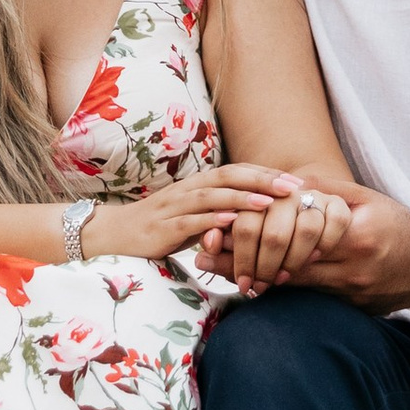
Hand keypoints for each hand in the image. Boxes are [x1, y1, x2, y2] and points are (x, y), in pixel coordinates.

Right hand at [82, 166, 322, 264]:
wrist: (113, 237)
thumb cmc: (158, 229)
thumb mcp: (194, 219)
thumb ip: (220, 215)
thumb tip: (258, 220)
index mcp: (198, 185)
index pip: (237, 172)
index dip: (267, 174)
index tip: (296, 183)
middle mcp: (188, 189)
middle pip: (230, 176)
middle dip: (263, 180)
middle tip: (294, 188)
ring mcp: (174, 207)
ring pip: (213, 196)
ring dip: (242, 196)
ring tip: (269, 200)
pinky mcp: (163, 228)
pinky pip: (191, 221)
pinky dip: (213, 219)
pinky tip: (233, 220)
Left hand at [213, 181, 409, 313]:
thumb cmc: (397, 223)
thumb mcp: (363, 197)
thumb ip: (324, 189)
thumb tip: (281, 183)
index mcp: (353, 232)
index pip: (291, 232)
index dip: (251, 234)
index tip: (219, 232)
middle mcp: (350, 265)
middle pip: (283, 265)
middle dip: (242, 261)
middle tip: (207, 257)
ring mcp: (350, 292)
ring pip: (290, 286)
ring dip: (253, 278)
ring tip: (220, 273)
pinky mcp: (350, 309)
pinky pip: (307, 299)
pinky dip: (279, 290)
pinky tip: (254, 285)